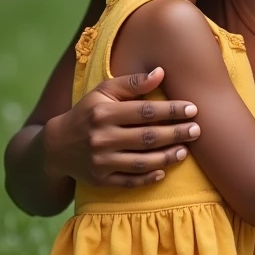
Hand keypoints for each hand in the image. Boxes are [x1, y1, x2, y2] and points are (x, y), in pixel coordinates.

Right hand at [43, 67, 200, 187]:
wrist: (57, 146)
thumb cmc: (88, 112)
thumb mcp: (104, 91)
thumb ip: (132, 83)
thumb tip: (161, 72)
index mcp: (104, 112)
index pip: (145, 111)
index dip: (171, 110)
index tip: (192, 109)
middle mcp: (102, 138)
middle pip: (147, 137)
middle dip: (176, 133)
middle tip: (197, 130)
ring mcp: (101, 162)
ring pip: (141, 161)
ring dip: (167, 157)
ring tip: (185, 150)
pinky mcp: (100, 180)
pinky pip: (128, 182)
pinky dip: (147, 178)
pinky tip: (163, 171)